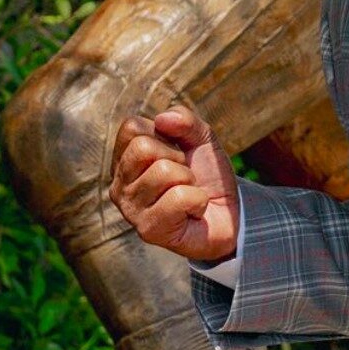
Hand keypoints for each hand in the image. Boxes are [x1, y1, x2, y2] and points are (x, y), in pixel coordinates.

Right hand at [109, 106, 239, 260]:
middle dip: (177, 157)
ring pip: (163, 171)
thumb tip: (161, 119)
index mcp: (125, 160)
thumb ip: (185, 120)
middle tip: (185, 176)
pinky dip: (197, 200)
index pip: (131, 127)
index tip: (176, 152)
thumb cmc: (206, 174)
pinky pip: (178, 197)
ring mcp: (131, 210)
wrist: (229, 213)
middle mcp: (120, 186)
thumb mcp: (201, 138)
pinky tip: (193, 212)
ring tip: (188, 194)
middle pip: (142, 148)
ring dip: (188, 180)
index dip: (164, 134)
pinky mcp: (148, 230)